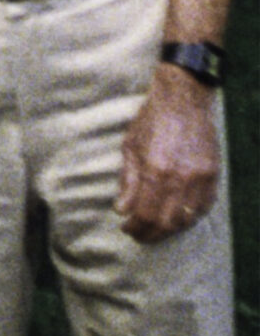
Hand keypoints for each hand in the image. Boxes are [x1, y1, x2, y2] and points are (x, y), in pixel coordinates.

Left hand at [115, 64, 220, 243]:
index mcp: (155, 170)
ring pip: (186, 218)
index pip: (145, 213)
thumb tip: (122, 210)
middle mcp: (180, 178)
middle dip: (150, 233)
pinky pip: (203, 207)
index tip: (126, 228)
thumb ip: (127, 181)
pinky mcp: (213, 175)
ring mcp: (200, 178)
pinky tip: (177, 219)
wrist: (183, 100)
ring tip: (155, 230)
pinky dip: (190, 218)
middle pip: (166, 221)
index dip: (135, 227)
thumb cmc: (151, 121)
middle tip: (138, 235)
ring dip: (169, 229)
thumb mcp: (130, 147)